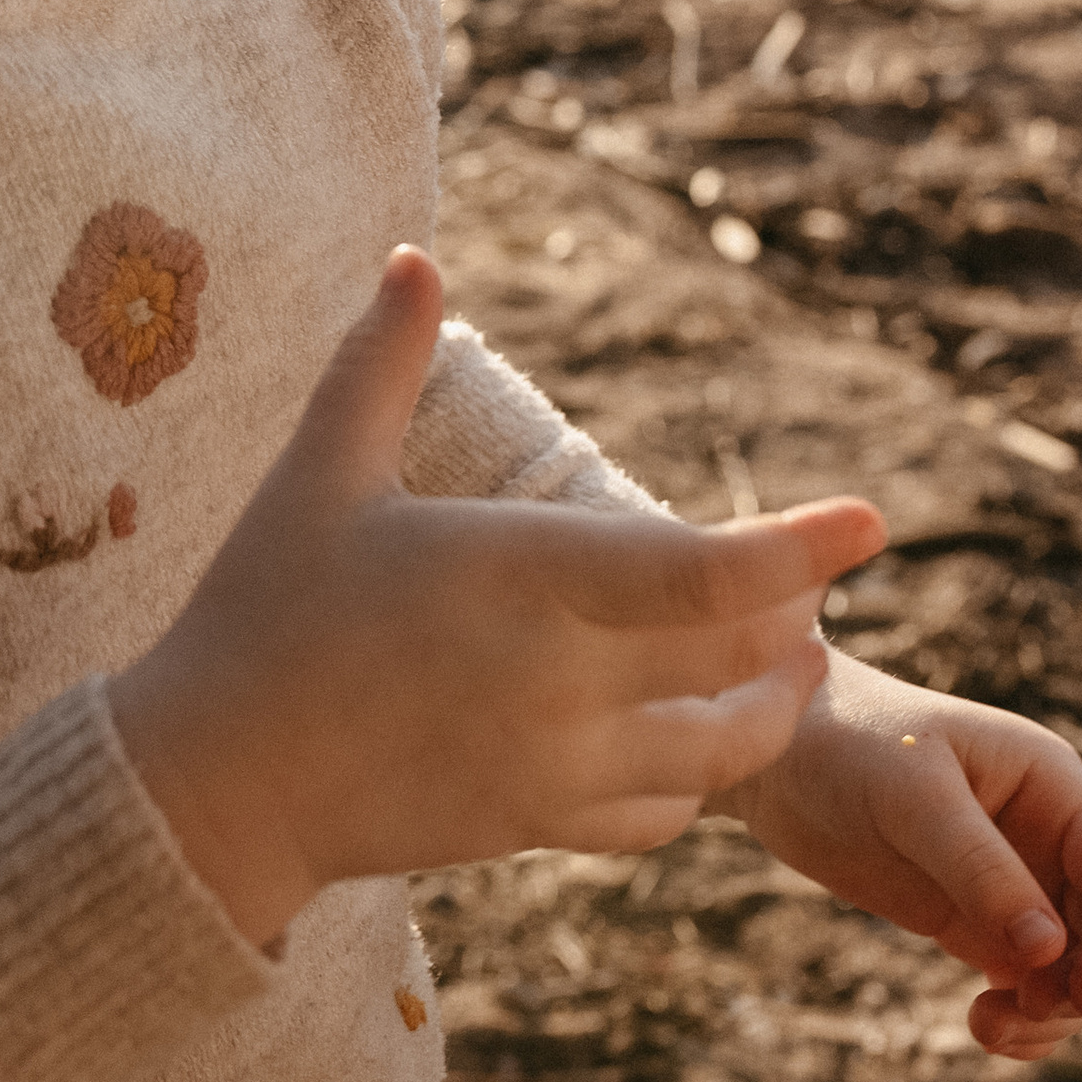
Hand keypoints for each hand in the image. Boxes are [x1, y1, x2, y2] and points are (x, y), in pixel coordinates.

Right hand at [109, 248, 886, 946]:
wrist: (212, 779)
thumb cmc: (262, 607)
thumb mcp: (320, 472)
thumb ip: (378, 363)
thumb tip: (412, 256)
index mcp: (516, 576)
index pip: (701, 570)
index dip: (798, 549)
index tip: (869, 523)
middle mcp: (555, 678)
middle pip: (734, 661)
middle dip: (789, 625)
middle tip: (809, 590)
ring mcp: (552, 764)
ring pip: (716, 753)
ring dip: (765, 709)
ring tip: (790, 668)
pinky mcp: (535, 825)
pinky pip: (658, 814)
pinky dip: (695, 779)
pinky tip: (694, 747)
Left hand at [716, 647, 1081, 1059]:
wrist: (774, 754)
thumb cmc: (845, 743)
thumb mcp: (911, 796)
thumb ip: (978, 866)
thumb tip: (1049, 950)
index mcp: (1049, 784)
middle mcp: (1045, 836)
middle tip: (1032, 1009)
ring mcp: (1014, 884)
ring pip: (1070, 967)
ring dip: (1051, 1011)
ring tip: (991, 1026)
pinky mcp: (976, 921)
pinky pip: (1026, 982)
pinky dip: (1021, 1017)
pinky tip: (986, 1028)